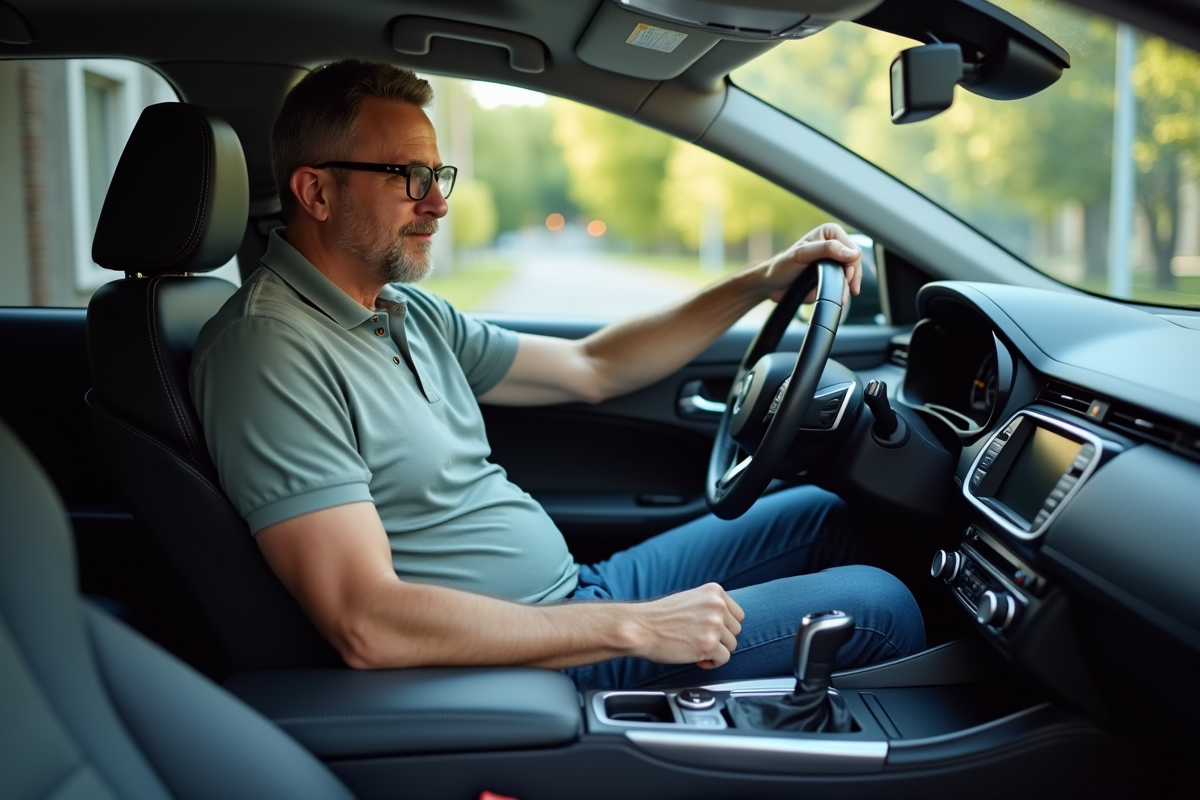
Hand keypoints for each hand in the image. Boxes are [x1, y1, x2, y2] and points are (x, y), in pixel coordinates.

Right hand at [629, 583, 744, 668]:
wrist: (641, 627)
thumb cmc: (660, 616)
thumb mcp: (690, 599)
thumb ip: (709, 606)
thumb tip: (726, 622)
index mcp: (714, 592)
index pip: (737, 614)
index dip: (725, 626)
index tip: (713, 631)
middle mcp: (717, 606)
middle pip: (736, 630)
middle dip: (721, 639)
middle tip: (702, 641)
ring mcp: (714, 625)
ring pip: (731, 645)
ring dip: (716, 651)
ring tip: (698, 649)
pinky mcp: (709, 645)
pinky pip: (723, 659)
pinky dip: (712, 662)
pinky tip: (698, 659)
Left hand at [758, 223, 862, 303]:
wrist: (772, 285)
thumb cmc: (782, 266)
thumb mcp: (802, 254)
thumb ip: (826, 249)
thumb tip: (851, 253)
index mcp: (830, 233)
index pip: (852, 247)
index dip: (851, 263)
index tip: (845, 275)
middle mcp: (834, 245)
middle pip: (855, 262)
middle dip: (852, 276)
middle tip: (848, 288)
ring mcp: (833, 262)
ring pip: (852, 274)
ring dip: (849, 286)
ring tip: (842, 296)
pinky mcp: (831, 276)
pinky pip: (845, 284)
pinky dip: (845, 291)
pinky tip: (841, 297)